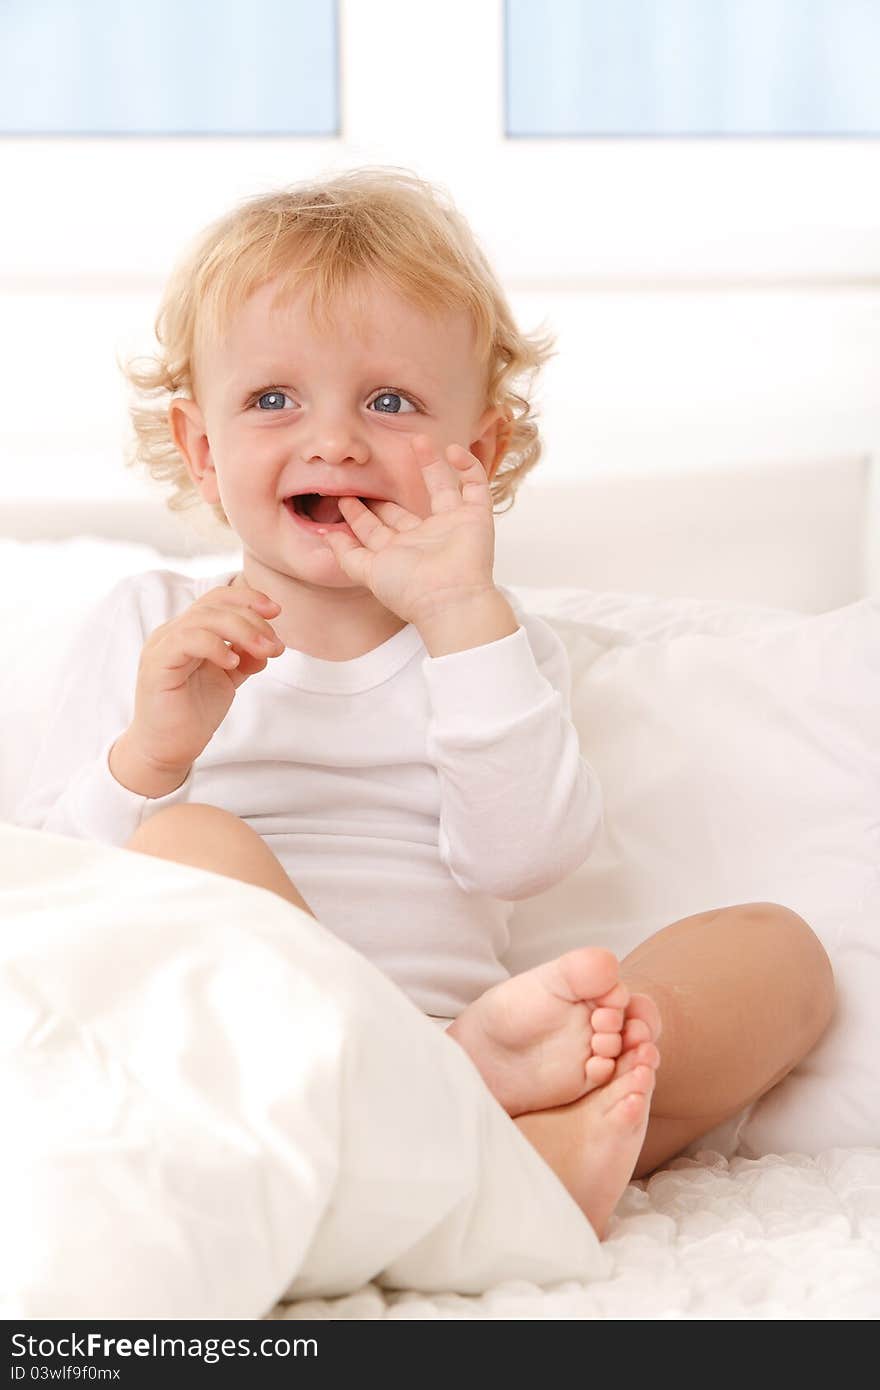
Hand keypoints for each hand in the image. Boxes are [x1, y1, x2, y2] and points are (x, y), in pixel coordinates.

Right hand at [122, 584, 284, 777]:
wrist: (168, 749)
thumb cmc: (193, 713)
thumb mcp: (229, 679)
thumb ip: (245, 657)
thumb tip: (268, 645)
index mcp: (189, 631)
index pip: (218, 598)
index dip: (248, 598)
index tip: (276, 611)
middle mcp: (173, 632)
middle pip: (215, 605)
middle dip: (252, 620)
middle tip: (274, 645)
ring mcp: (162, 646)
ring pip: (203, 619)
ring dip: (241, 631)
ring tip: (263, 651)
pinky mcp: (156, 665)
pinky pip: (186, 640)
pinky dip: (214, 646)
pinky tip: (233, 663)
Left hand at [318, 434, 497, 626]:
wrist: (448, 599)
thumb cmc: (410, 590)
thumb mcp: (368, 572)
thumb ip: (347, 555)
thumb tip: (327, 537)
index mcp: (399, 552)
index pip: (376, 527)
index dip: (360, 511)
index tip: (343, 494)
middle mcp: (425, 539)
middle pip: (405, 507)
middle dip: (390, 487)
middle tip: (377, 462)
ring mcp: (452, 527)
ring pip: (442, 489)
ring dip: (431, 465)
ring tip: (418, 440)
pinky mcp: (476, 518)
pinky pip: (475, 486)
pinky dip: (467, 467)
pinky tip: (452, 450)